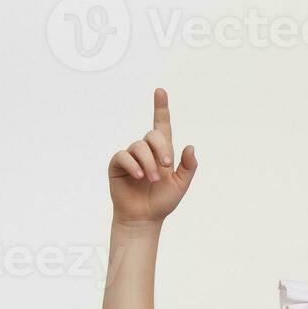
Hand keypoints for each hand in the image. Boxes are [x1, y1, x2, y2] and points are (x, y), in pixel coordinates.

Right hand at [108, 87, 197, 224]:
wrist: (144, 217)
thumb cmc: (163, 201)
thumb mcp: (182, 184)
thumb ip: (188, 166)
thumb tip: (190, 146)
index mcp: (163, 152)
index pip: (162, 125)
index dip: (161, 108)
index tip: (160, 91)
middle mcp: (146, 150)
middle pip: (153, 135)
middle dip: (162, 148)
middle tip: (167, 166)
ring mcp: (131, 156)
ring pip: (139, 147)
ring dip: (148, 163)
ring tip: (151, 179)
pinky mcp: (117, 164)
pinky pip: (123, 156)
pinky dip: (133, 165)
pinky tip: (138, 176)